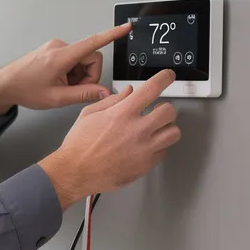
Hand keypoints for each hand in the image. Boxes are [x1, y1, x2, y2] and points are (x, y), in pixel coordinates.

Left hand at [0, 23, 131, 114]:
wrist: (5, 84)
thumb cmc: (25, 89)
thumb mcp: (57, 98)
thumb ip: (84, 94)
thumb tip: (104, 93)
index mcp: (61, 56)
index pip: (93, 43)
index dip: (112, 35)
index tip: (125, 28)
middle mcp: (59, 47)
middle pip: (91, 57)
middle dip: (88, 76)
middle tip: (74, 90)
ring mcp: (56, 47)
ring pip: (82, 60)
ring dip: (78, 75)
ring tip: (62, 87)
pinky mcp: (54, 50)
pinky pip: (73, 60)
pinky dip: (71, 72)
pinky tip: (58, 81)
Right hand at [37, 69, 180, 207]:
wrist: (75, 172)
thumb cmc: (79, 147)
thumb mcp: (89, 114)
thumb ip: (112, 100)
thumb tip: (128, 92)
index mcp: (122, 114)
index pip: (153, 88)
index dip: (165, 78)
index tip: (167, 77)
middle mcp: (136, 130)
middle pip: (169, 111)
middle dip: (164, 108)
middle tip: (157, 110)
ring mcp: (143, 149)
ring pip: (173, 133)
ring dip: (166, 128)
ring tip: (156, 129)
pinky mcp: (145, 165)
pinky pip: (163, 152)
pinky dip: (158, 147)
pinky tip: (146, 145)